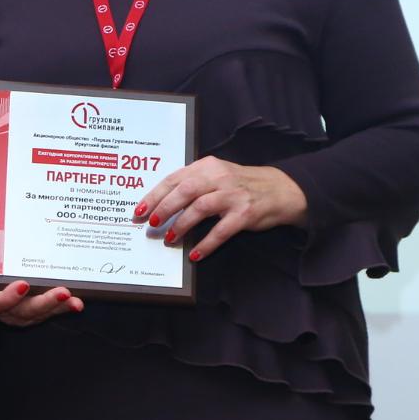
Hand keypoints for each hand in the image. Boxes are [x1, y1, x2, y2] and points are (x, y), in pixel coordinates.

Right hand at [0, 280, 82, 326]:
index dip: (9, 296)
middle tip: (62, 291)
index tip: (23, 284)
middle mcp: (7, 309)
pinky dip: (65, 307)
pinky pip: (51, 312)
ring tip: (74, 300)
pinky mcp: (37, 312)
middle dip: (45, 302)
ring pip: (41, 313)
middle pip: (24, 310)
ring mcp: (22, 312)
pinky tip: (77, 302)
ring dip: (59, 306)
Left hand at [135, 157, 309, 262]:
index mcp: (207, 166)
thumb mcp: (216, 175)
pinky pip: (221, 230)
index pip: (174, 179)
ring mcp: (233, 195)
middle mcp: (219, 177)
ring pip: (200, 207)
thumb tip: (160, 203)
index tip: (138, 210)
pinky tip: (195, 253)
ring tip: (170, 237)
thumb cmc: (240, 184)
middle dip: (164, 208)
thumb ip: (192, 183)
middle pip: (184, 191)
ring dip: (182, 224)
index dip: (154, 195)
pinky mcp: (245, 214)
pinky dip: (206, 243)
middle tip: (151, 223)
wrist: (280, 189)